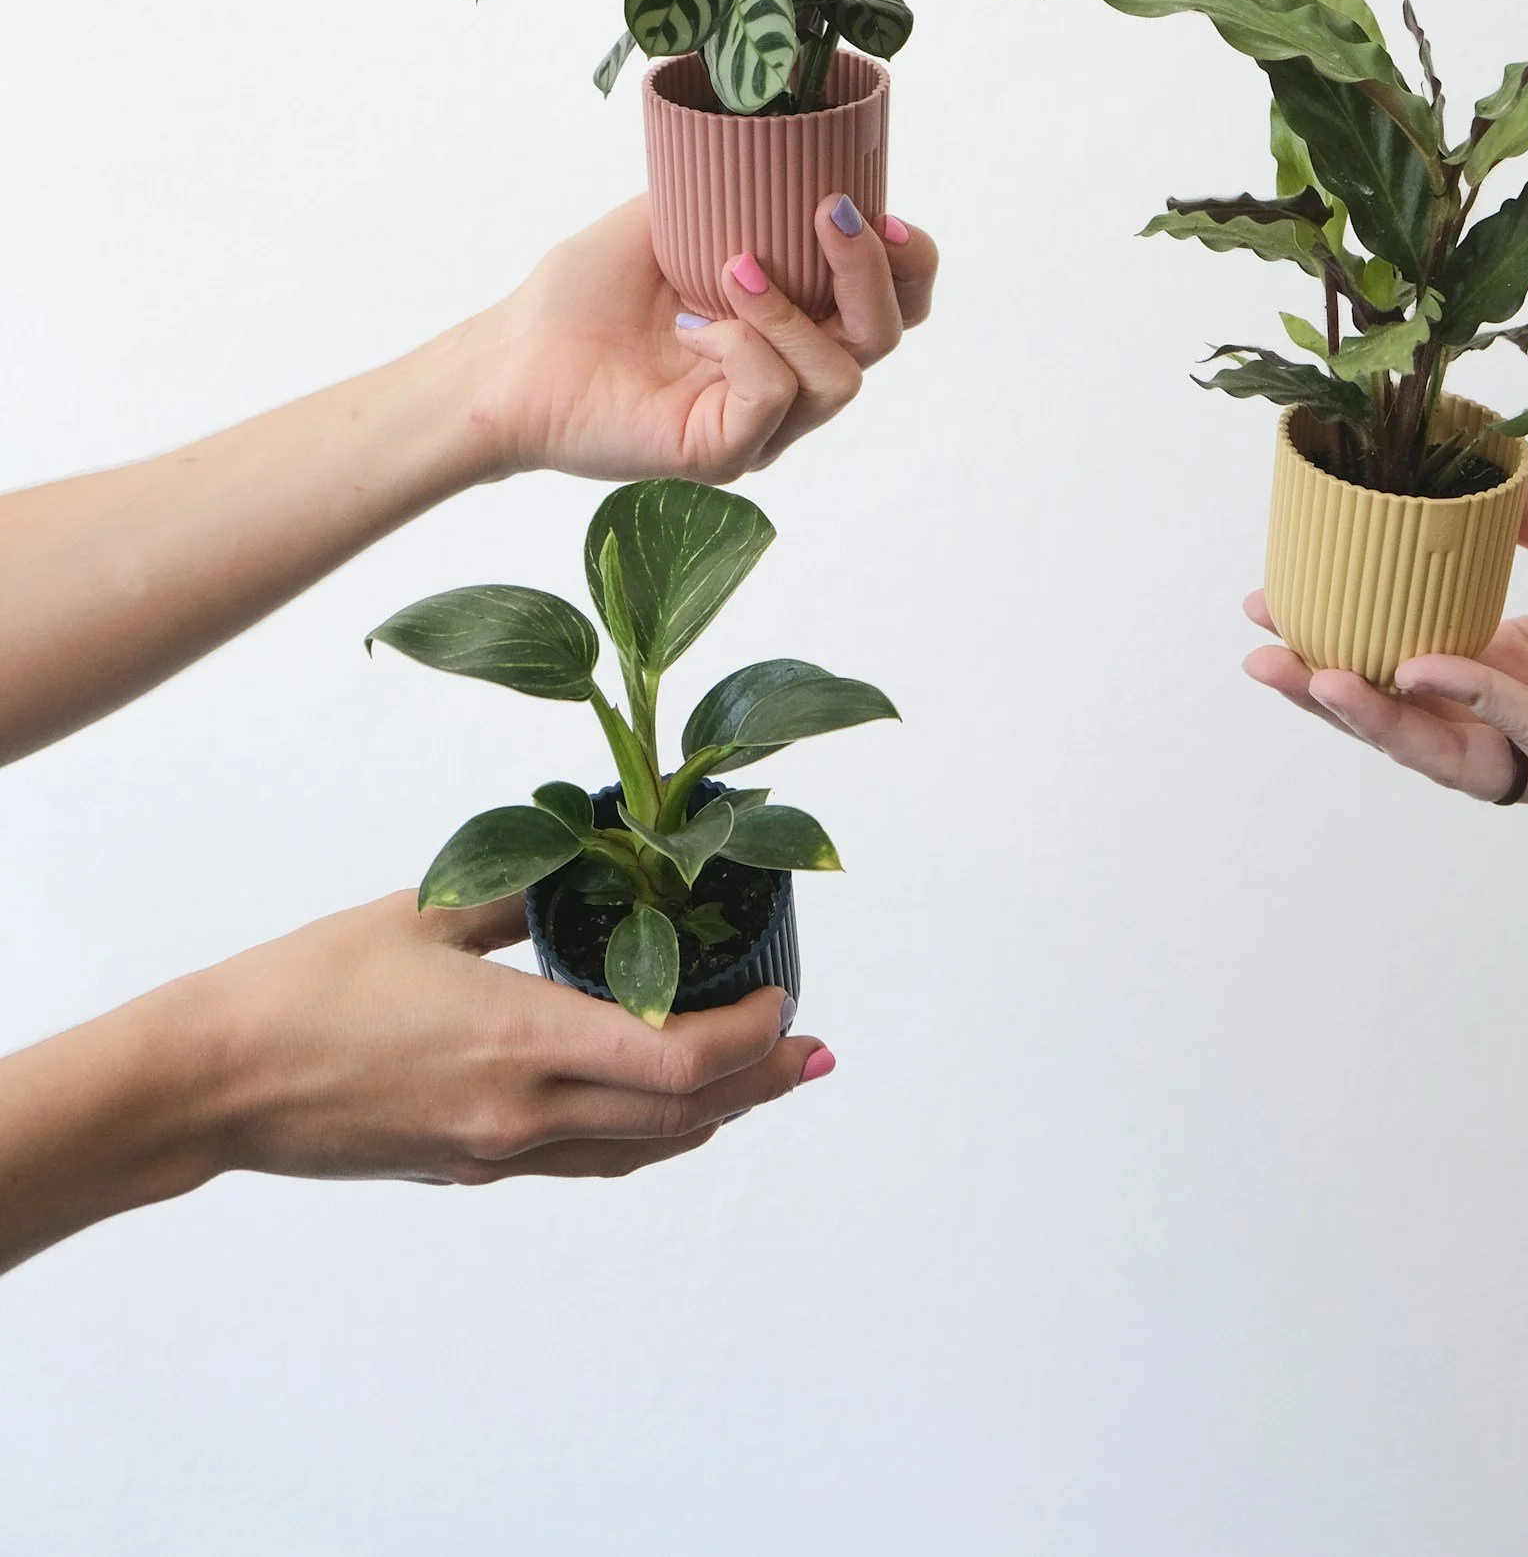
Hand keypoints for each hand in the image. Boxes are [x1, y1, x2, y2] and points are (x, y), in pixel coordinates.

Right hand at [195, 892, 830, 1183]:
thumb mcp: (430, 908)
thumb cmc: (312, 982)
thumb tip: (596, 854)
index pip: (677, 1061)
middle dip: (760, 1082)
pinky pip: (585, 1158)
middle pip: (681, 1117)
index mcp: (522, 1041)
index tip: (784, 997)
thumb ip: (524, 888)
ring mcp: (497, 1153)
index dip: (748, 1036)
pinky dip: (643, 1132)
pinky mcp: (470, 1168)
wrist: (217, 1081)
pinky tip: (659, 1105)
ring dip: (713, 1116)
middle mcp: (523, 1114)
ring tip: (765, 1079)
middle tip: (814, 1051)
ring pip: (638, 1149)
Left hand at [468, 195, 938, 482]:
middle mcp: (794, 378)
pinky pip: (774, 397)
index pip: (893, 303)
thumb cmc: (587, 295)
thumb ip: (742, 191)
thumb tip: (797, 142)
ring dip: (792, 308)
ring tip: (732, 268)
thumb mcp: (677, 217)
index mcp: (798, 325)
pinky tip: (693, 326)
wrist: (513, 357)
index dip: (907, 259)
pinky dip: (743, 347)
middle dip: (870, 270)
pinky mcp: (726, 453)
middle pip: (886, 335)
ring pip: (840, 375)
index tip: (878, 207)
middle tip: (829, 214)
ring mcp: (764, 425)